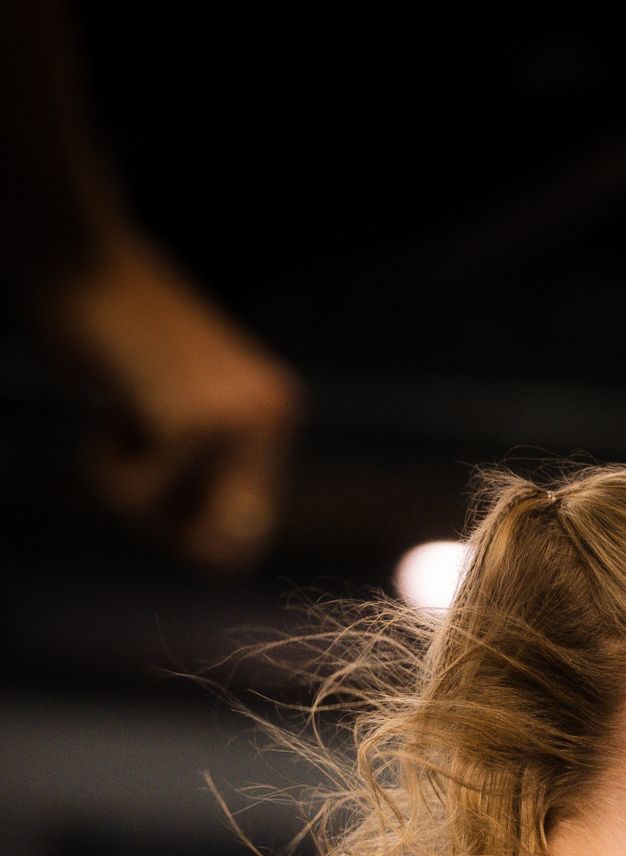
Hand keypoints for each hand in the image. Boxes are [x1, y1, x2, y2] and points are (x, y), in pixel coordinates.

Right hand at [32, 230, 305, 572]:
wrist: (71, 250)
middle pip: (222, 549)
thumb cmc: (103, 329)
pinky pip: (140, 497)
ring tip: (114, 411)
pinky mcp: (194, 424)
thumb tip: (224, 555)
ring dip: (122, 485)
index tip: (148, 478)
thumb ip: (202, 470)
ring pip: (173, 526)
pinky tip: (107, 403)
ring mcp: (240, 420)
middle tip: (127, 450)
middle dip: (161, 523)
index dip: (189, 533)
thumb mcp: (168, 406)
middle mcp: (271, 415)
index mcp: (273, 412)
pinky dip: (105, 466)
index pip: (248, 532)